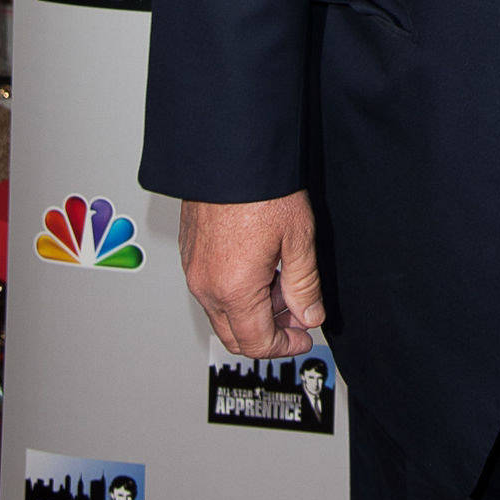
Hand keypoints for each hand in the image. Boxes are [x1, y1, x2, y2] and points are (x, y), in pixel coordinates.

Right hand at [179, 191, 324, 359]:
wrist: (229, 153)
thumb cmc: (262, 188)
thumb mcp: (298, 238)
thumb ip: (304, 285)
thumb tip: (309, 315)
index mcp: (233, 289)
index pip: (257, 343)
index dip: (285, 347)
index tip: (304, 337)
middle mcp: (206, 285)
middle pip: (235, 336)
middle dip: (270, 332)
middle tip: (298, 314)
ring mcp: (194, 269)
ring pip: (222, 313)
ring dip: (254, 311)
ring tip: (284, 283)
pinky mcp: (190, 253)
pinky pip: (211, 290)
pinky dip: (237, 292)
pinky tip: (262, 268)